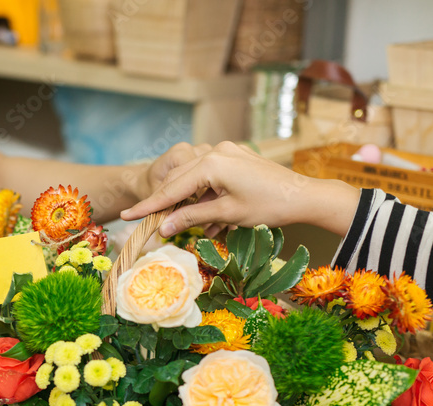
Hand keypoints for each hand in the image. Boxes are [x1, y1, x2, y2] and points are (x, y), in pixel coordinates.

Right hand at [122, 141, 359, 237]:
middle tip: (146, 222)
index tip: (128, 216)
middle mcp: (216, 151)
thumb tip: (163, 227)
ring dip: (189, 205)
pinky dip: (205, 198)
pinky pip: (210, 178)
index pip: (171, 188)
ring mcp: (227, 152)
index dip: (149, 206)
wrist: (304, 196)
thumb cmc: (268, 205)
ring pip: (194, 180)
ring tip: (184, 227)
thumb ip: (191, 217)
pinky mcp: (235, 158)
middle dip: (166, 204)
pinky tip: (208, 221)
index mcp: (211, 163)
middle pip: (179, 181)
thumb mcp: (226, 214)